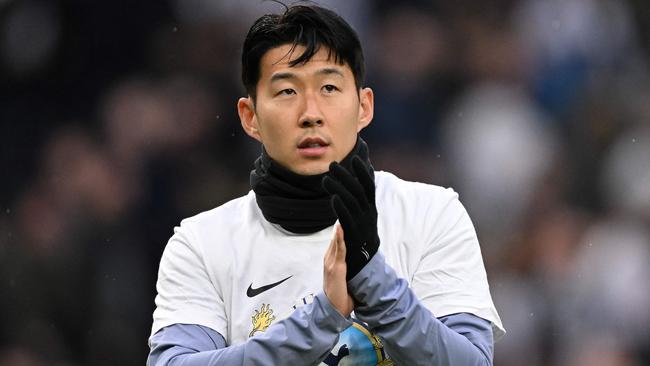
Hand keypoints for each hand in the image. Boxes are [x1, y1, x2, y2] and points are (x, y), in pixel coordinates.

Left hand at [322, 156, 378, 280]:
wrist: (364, 261)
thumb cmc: (360, 233)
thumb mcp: (364, 214)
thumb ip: (361, 198)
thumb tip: (360, 180)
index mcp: (371, 207)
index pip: (370, 185)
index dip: (363, 171)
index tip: (355, 158)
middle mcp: (369, 213)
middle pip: (358, 190)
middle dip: (345, 175)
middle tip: (332, 165)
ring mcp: (362, 223)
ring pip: (351, 201)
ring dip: (338, 188)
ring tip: (325, 179)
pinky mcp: (354, 234)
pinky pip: (348, 218)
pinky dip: (341, 207)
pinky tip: (332, 198)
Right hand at [323, 224, 353, 316]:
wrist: (332, 309)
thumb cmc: (339, 297)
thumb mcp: (345, 281)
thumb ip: (349, 271)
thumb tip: (362, 266)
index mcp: (331, 263)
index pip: (336, 243)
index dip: (340, 232)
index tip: (346, 220)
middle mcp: (329, 261)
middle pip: (335, 239)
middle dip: (341, 226)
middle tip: (346, 212)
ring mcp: (331, 263)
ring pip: (336, 241)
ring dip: (340, 229)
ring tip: (344, 215)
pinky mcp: (335, 268)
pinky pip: (339, 249)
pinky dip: (340, 238)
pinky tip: (341, 228)